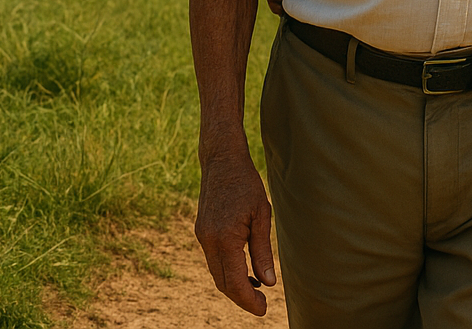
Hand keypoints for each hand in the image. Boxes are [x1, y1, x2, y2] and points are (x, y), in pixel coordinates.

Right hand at [196, 150, 276, 314]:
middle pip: (222, 282)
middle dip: (241, 298)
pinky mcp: (202, 232)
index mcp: (225, 238)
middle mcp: (208, 241)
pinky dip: (227, 270)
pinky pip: (213, 260)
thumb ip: (263, 250)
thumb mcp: (262, 216)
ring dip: (234, 285)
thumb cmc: (247, 185)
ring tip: (257, 289)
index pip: (234, 281)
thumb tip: (269, 281)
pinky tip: (245, 270)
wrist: (222, 162)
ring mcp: (202, 237)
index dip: (248, 300)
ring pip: (216, 273)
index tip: (263, 310)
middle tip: (262, 305)